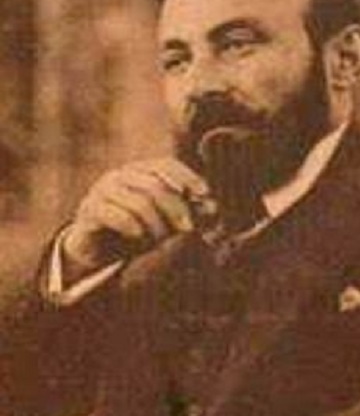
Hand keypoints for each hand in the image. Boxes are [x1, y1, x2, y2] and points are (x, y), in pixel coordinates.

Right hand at [61, 158, 212, 274]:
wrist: (98, 251)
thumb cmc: (137, 232)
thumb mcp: (165, 221)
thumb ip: (187, 211)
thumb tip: (213, 207)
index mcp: (140, 171)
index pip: (166, 165)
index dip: (188, 177)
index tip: (206, 193)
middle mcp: (121, 175)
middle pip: (155, 184)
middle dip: (177, 208)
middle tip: (189, 229)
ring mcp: (103, 190)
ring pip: (138, 201)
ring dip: (156, 223)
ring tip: (162, 241)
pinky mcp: (90, 210)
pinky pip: (114, 214)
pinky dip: (131, 225)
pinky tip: (140, 236)